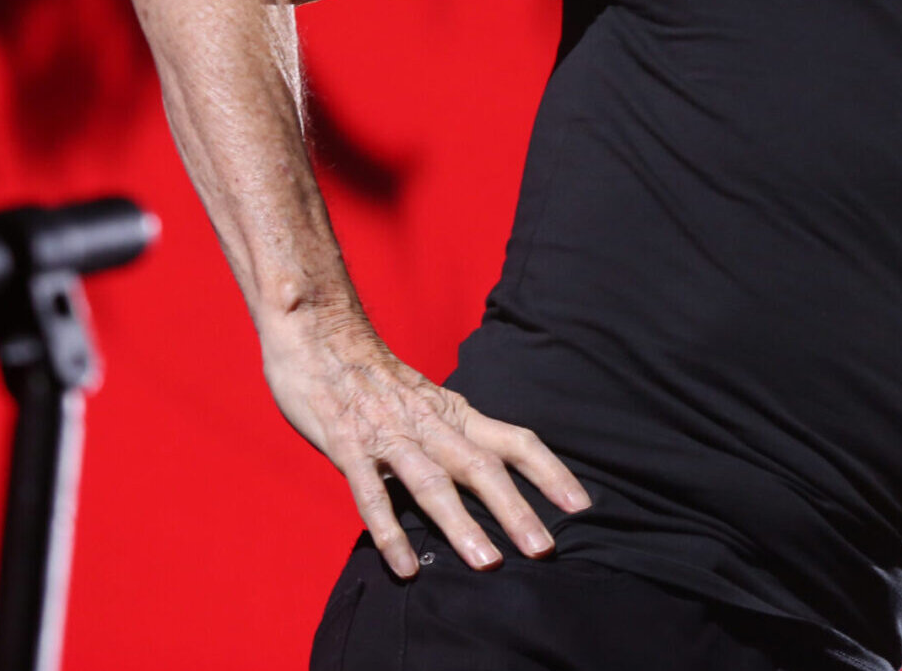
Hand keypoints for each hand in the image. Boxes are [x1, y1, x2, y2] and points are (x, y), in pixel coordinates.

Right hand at [262, 316, 590, 577]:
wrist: (320, 334)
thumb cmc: (376, 377)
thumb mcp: (429, 401)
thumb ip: (456, 435)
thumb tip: (495, 475)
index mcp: (456, 414)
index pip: (516, 441)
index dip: (550, 473)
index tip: (581, 507)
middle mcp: (430, 425)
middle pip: (483, 468)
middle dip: (516, 510)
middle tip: (545, 549)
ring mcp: (389, 437)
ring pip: (433, 484)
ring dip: (462, 524)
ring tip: (488, 563)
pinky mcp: (347, 447)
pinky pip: (371, 495)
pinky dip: (389, 532)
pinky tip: (407, 568)